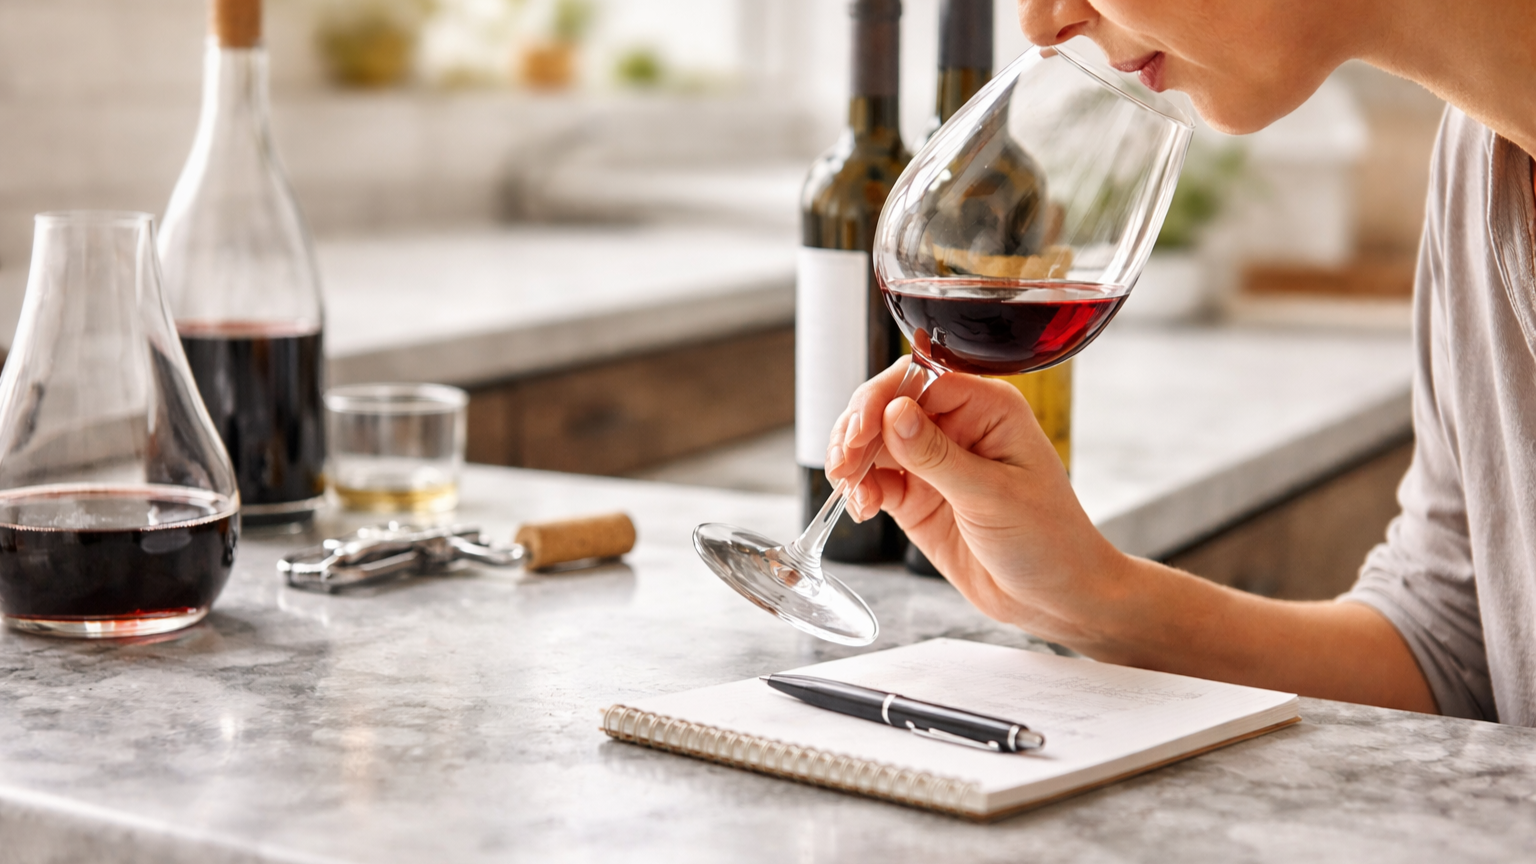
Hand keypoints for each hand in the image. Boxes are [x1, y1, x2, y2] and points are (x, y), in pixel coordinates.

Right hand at [824, 357, 1127, 644]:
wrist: (1055, 598)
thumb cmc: (1049, 541)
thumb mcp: (993, 497)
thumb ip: (937, 456)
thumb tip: (893, 413)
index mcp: (989, 408)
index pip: (920, 379)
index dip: (881, 400)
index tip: (859, 434)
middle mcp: (959, 426)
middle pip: (888, 405)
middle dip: (858, 430)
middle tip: (843, 464)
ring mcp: (936, 461)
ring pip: (875, 441)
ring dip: (853, 461)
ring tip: (850, 490)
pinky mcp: (920, 495)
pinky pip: (876, 479)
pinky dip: (860, 490)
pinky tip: (862, 508)